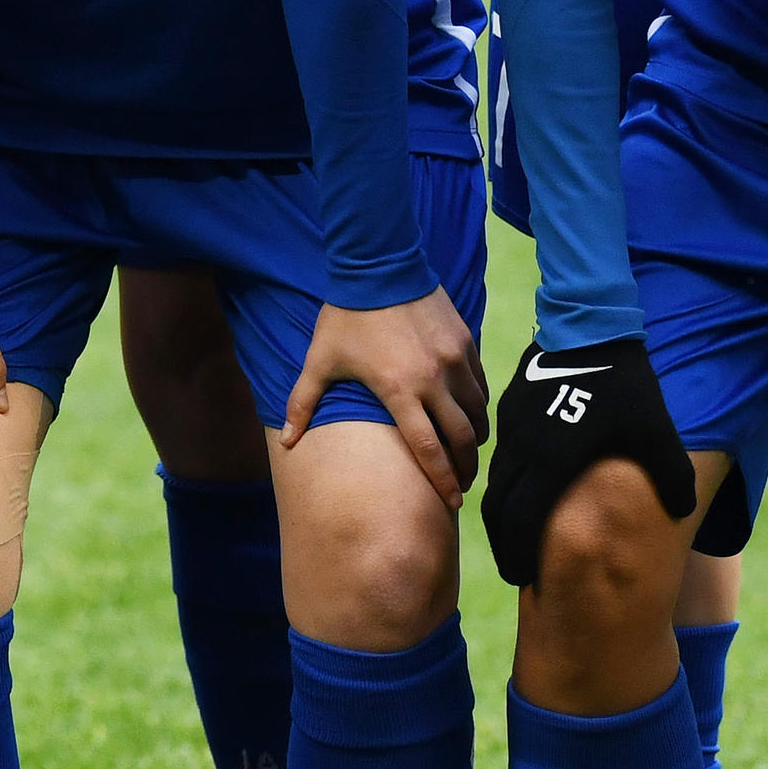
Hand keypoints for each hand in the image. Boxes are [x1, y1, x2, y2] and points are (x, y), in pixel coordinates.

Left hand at [284, 289, 488, 508]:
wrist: (378, 266)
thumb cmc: (345, 318)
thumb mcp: (319, 361)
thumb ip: (302, 404)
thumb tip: (286, 443)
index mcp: (398, 389)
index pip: (428, 447)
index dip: (442, 479)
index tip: (451, 502)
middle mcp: (433, 379)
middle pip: (461, 437)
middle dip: (465, 467)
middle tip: (462, 484)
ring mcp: (454, 359)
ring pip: (477, 412)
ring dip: (475, 437)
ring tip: (467, 452)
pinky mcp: (465, 341)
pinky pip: (480, 385)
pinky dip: (478, 406)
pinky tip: (471, 415)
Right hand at [475, 329, 696, 591]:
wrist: (591, 330)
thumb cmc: (626, 387)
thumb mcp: (657, 434)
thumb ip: (672, 477)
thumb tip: (683, 513)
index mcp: (553, 461)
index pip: (523, 521)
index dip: (519, 555)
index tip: (523, 580)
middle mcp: (524, 449)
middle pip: (498, 509)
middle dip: (504, 545)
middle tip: (515, 573)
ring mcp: (512, 428)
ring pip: (495, 482)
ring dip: (501, 515)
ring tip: (514, 537)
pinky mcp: (511, 410)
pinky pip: (502, 456)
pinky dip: (506, 483)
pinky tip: (522, 489)